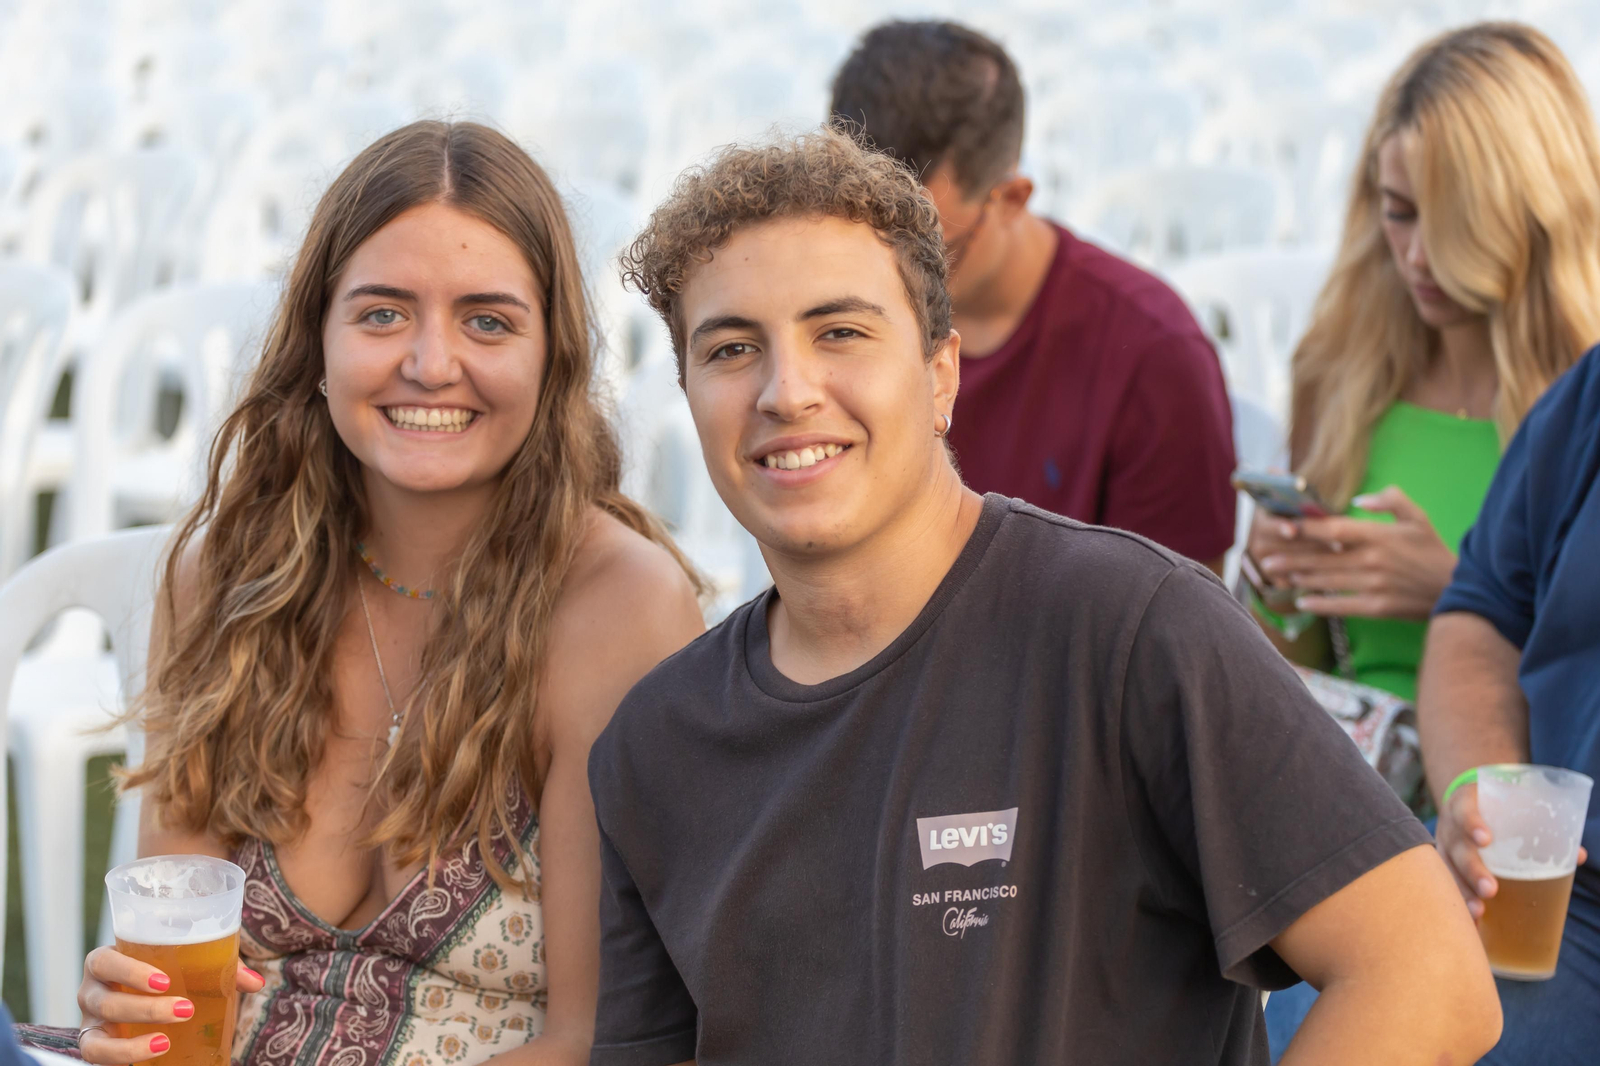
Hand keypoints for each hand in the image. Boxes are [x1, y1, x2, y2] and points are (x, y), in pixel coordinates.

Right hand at [76, 946, 265, 1063]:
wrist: (146, 998)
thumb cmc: (168, 973)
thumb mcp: (189, 966)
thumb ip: (221, 968)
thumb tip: (256, 983)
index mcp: (107, 962)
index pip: (104, 962)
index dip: (129, 971)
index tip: (165, 981)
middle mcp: (92, 991)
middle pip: (105, 1001)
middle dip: (144, 1009)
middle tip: (184, 1010)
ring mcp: (90, 1022)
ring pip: (95, 1038)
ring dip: (130, 1044)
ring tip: (164, 1042)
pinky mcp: (95, 1046)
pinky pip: (98, 1058)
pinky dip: (124, 1057)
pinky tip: (154, 1053)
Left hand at [1260, 486, 1455, 619]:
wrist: (1457, 589)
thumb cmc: (1432, 550)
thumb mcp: (1417, 517)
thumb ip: (1390, 500)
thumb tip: (1358, 499)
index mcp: (1379, 535)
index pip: (1334, 529)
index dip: (1307, 528)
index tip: (1284, 527)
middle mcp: (1373, 560)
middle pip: (1323, 558)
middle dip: (1292, 558)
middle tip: (1266, 558)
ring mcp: (1374, 585)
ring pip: (1328, 581)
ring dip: (1301, 578)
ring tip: (1279, 575)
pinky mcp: (1378, 607)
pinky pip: (1342, 606)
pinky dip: (1321, 604)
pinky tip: (1302, 602)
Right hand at [1436, 782, 1587, 919]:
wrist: (1463, 804)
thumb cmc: (1493, 808)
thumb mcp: (1509, 806)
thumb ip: (1540, 825)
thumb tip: (1577, 855)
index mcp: (1464, 805)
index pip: (1464, 812)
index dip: (1472, 824)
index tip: (1486, 840)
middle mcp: (1449, 828)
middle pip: (1457, 849)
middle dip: (1472, 870)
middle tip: (1490, 889)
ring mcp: (1443, 848)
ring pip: (1448, 870)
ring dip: (1464, 891)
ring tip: (1478, 911)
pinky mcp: (1444, 866)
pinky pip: (1447, 885)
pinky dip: (1458, 902)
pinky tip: (1469, 922)